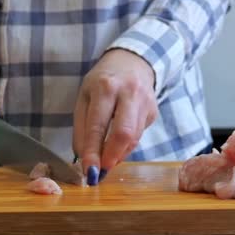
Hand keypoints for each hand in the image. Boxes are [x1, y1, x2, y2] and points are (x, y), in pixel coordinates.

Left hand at [73, 49, 157, 184]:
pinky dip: (126, 147)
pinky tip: (117, 146)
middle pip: (124, 134)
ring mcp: (145, 103)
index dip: (93, 151)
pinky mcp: (153, 112)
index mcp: (106, 87)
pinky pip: (139, 136)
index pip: (98, 126)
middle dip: (111, 157)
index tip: (88, 171)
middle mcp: (129, 93)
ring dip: (118, 155)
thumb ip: (82, 127)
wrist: (133, 62)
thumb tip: (83, 157)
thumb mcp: (84, 97)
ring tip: (106, 160)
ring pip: (133, 139)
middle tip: (100, 172)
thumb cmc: (103, 81)